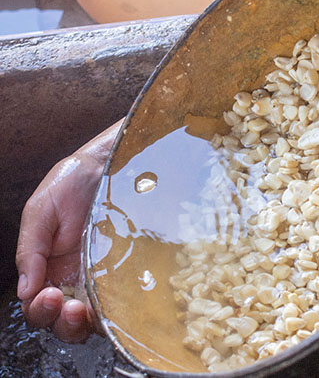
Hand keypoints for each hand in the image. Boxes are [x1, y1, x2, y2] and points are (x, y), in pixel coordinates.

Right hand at [16, 120, 121, 341]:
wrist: (111, 162)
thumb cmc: (72, 181)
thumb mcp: (41, 210)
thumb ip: (30, 249)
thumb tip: (24, 290)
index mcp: (48, 265)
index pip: (38, 302)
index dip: (40, 308)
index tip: (47, 295)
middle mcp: (75, 274)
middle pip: (64, 317)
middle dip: (63, 322)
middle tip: (68, 308)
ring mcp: (103, 273)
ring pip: (93, 315)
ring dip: (87, 322)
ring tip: (87, 310)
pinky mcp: (128, 266)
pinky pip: (122, 297)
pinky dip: (117, 309)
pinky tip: (116, 304)